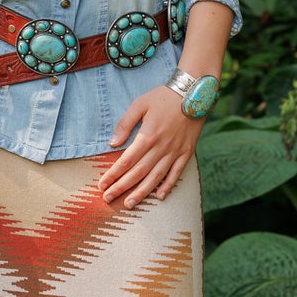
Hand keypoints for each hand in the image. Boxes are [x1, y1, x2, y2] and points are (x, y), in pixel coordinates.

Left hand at [98, 83, 202, 207]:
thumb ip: (125, 124)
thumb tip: (112, 143)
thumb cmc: (163, 97)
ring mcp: (175, 151)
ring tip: (129, 204)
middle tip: (108, 199)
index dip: (113, 175)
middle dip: (121, 187)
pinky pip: (177, 173)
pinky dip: (168, 186)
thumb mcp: (139, 104)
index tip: (102, 185)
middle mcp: (161, 147)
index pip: (126, 161)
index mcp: (147, 136)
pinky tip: (159, 197)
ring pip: (156, 177)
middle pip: (138, 173)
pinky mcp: (187, 152)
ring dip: (141, 193)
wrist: (194, 91)